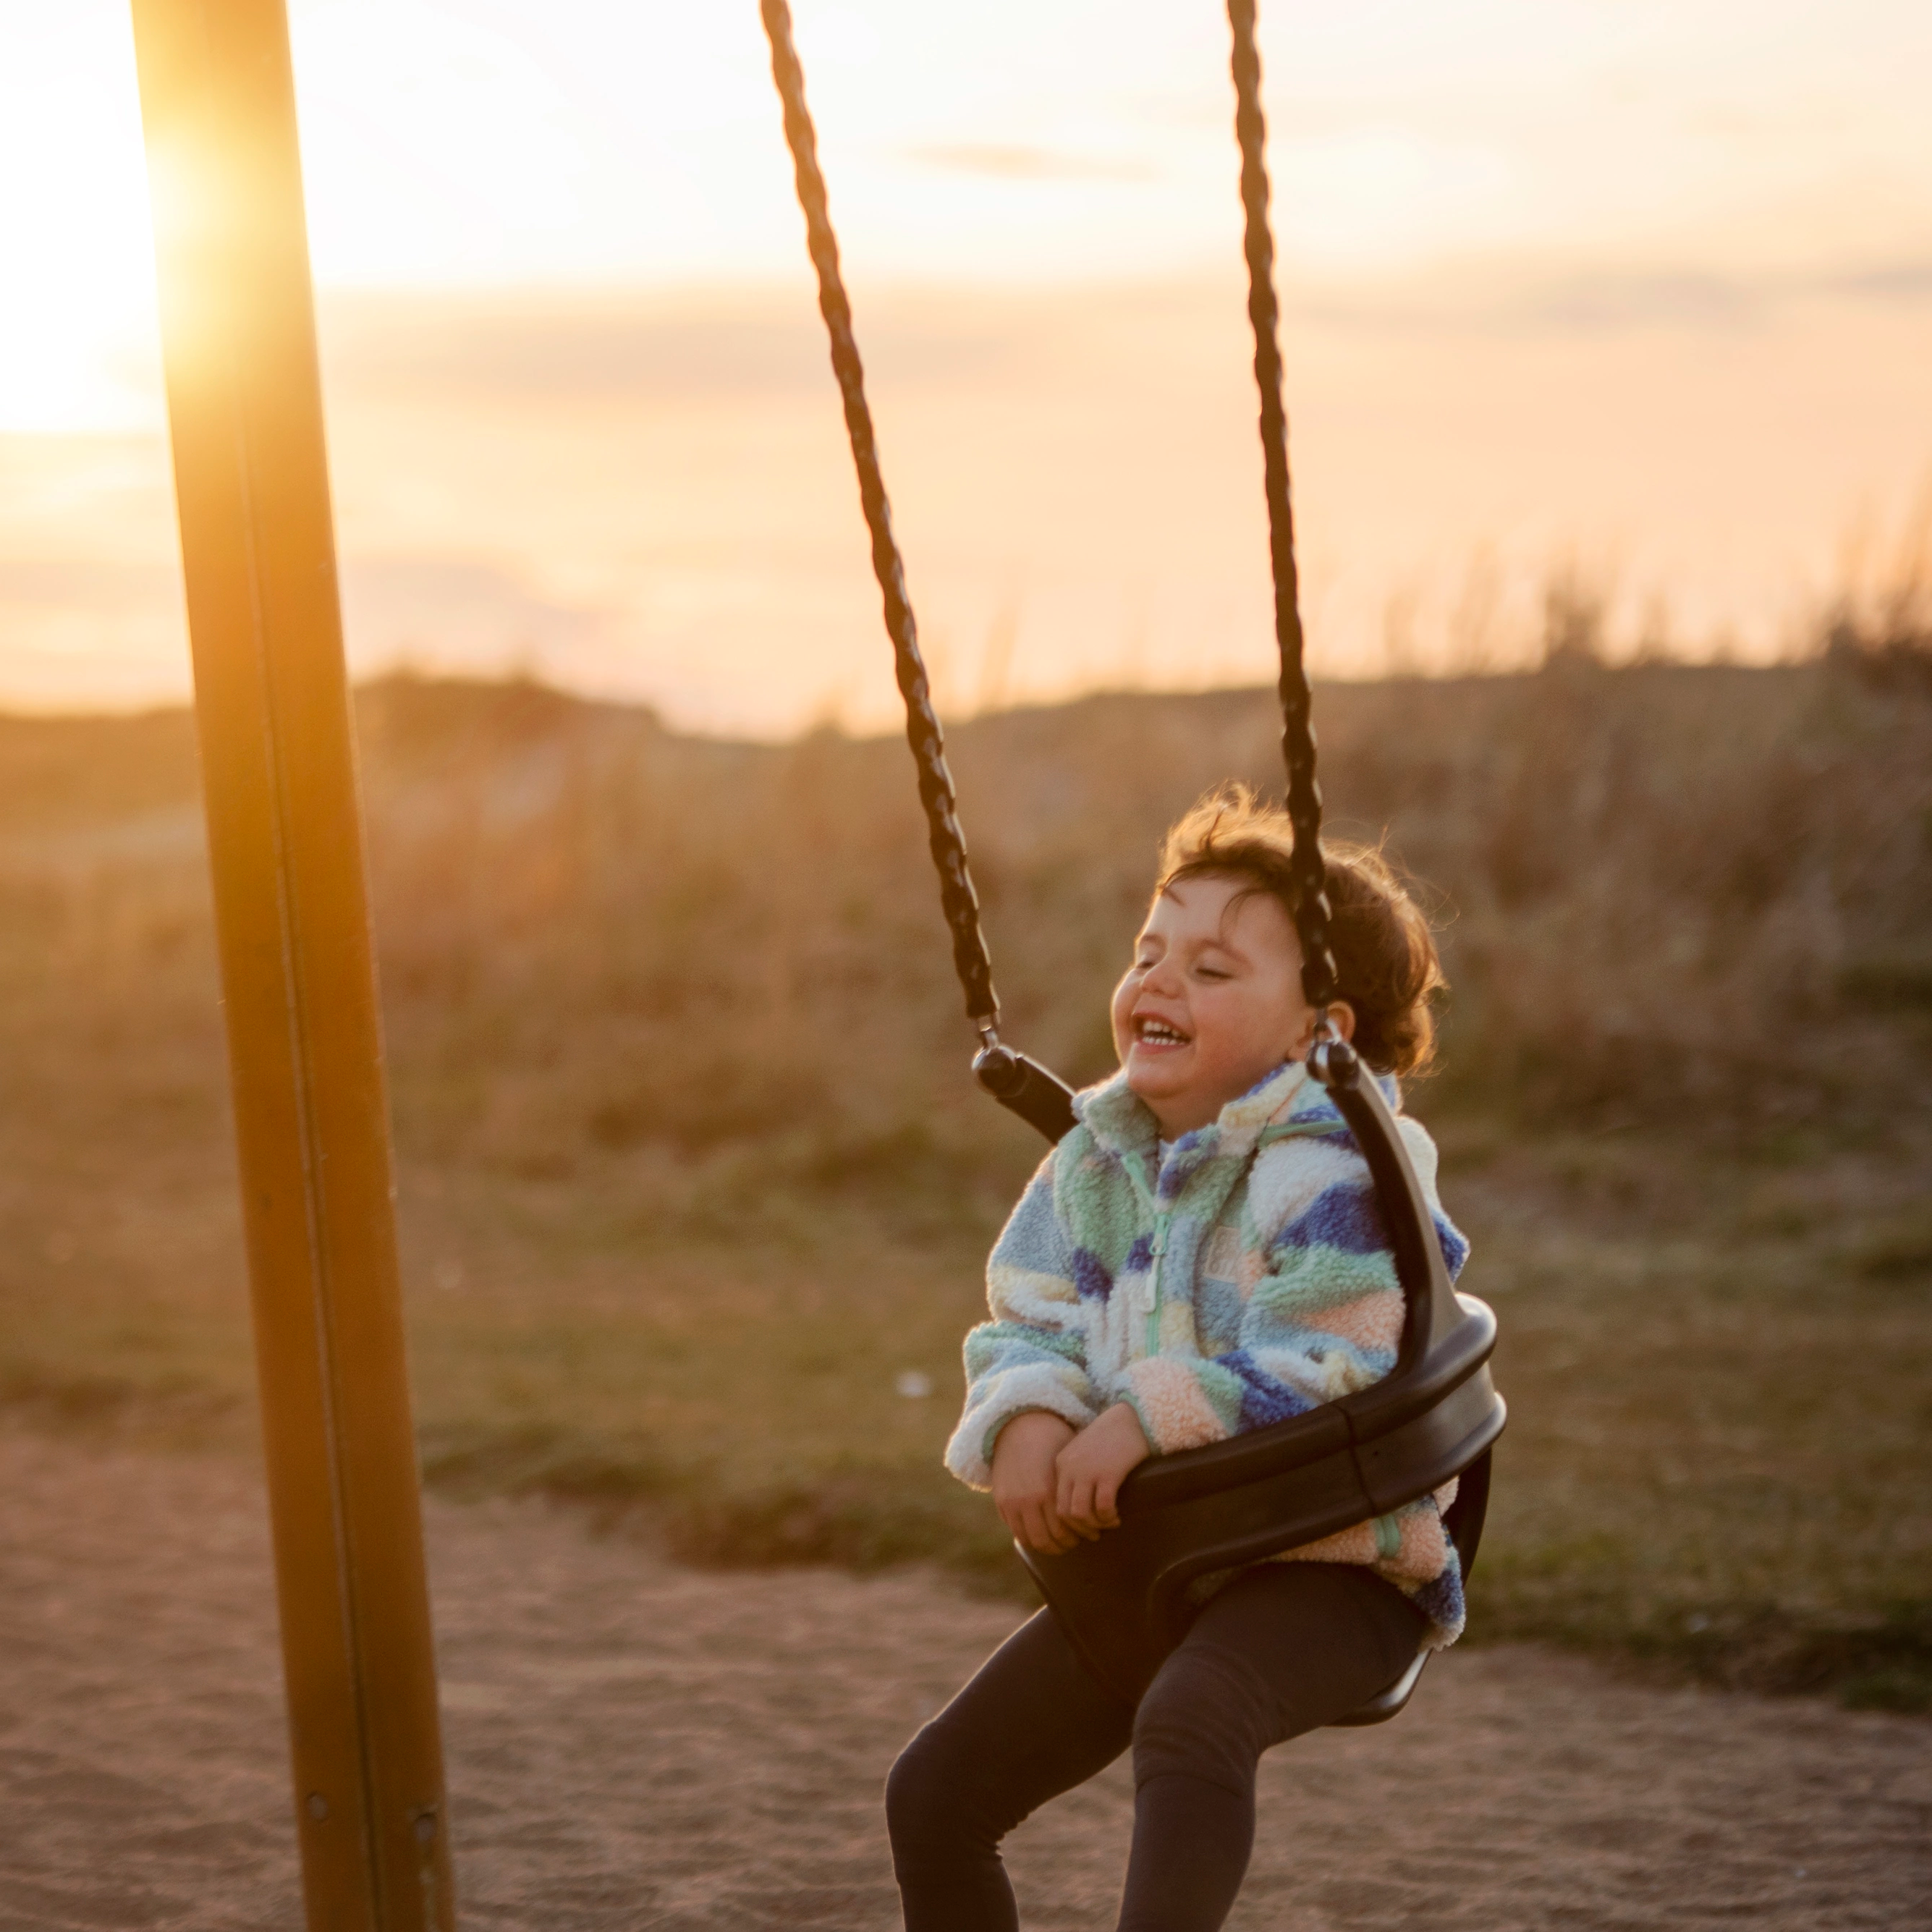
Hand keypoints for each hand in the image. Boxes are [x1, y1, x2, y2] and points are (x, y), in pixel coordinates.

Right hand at [991, 1411, 1078, 1552]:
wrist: (1020, 1425)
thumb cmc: (1053, 1441)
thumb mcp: (1068, 1463)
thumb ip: (1077, 1490)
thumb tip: (1100, 1512)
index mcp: (1048, 1490)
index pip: (1065, 1531)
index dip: (1079, 1537)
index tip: (1088, 1535)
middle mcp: (1028, 1500)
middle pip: (1048, 1540)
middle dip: (1064, 1546)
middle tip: (1075, 1541)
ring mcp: (1012, 1503)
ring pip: (1030, 1541)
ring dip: (1046, 1546)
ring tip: (1058, 1541)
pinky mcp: (1001, 1502)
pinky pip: (1016, 1531)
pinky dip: (1029, 1537)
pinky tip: (1042, 1531)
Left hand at [1054, 1403, 1149, 1537]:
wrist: (1131, 1418)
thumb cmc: (1111, 1436)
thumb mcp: (1083, 1453)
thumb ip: (1077, 1472)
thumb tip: (1080, 1504)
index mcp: (1061, 1463)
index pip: (1056, 1502)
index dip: (1069, 1521)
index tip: (1084, 1526)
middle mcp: (1070, 1468)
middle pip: (1065, 1513)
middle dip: (1080, 1529)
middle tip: (1096, 1533)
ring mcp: (1087, 1471)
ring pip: (1081, 1514)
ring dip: (1095, 1525)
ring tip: (1109, 1523)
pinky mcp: (1108, 1474)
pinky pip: (1102, 1508)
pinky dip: (1108, 1517)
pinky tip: (1116, 1516)